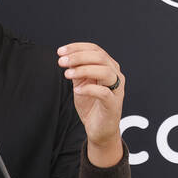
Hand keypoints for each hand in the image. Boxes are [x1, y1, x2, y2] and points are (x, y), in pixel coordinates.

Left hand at [57, 42, 124, 164]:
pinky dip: (89, 89)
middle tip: (61, 62)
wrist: (99, 130)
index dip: (77, 47)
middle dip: (78, 57)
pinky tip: (77, 91)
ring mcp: (117, 89)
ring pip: (105, 71)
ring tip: (67, 74)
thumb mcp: (81, 84)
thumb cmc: (92, 105)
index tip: (60, 51)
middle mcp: (116, 75)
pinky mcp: (114, 104)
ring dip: (83, 70)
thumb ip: (77, 72)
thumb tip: (67, 58)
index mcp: (108, 67)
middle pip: (100, 57)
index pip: (95, 49)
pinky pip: (104, 92)